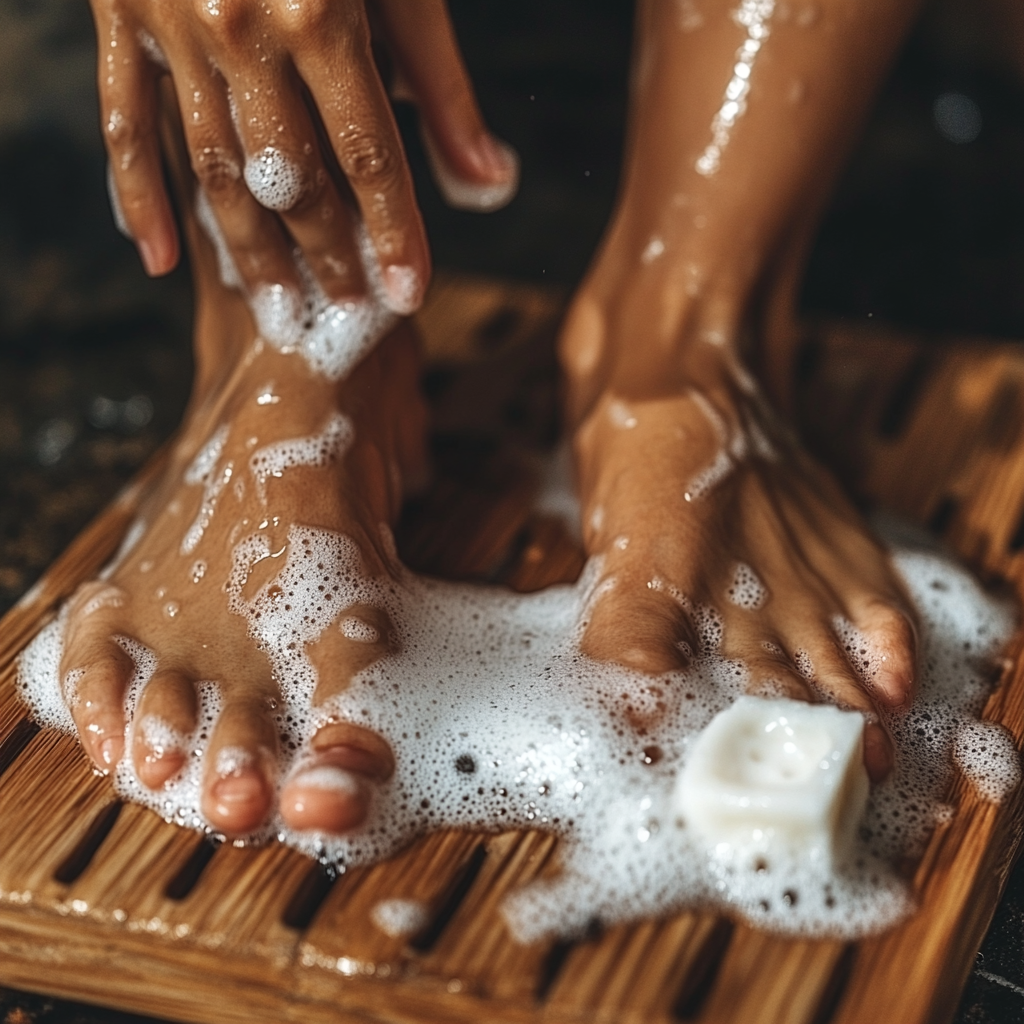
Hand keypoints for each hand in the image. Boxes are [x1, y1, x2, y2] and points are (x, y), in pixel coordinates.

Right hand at [95, 0, 516, 313]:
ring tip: (278, 309)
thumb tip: (489, 186)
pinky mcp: (119, 17)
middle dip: (325, 255)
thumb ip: (443, 86)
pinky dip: (136, 194)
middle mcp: (238, 28)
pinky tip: (159, 259)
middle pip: (289, 178)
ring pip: (210, 167)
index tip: (409, 298)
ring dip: (249, 249)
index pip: (368, 156)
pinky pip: (121, 120)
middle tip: (346, 313)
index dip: (393, 234)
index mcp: (318, 10)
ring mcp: (170, 27)